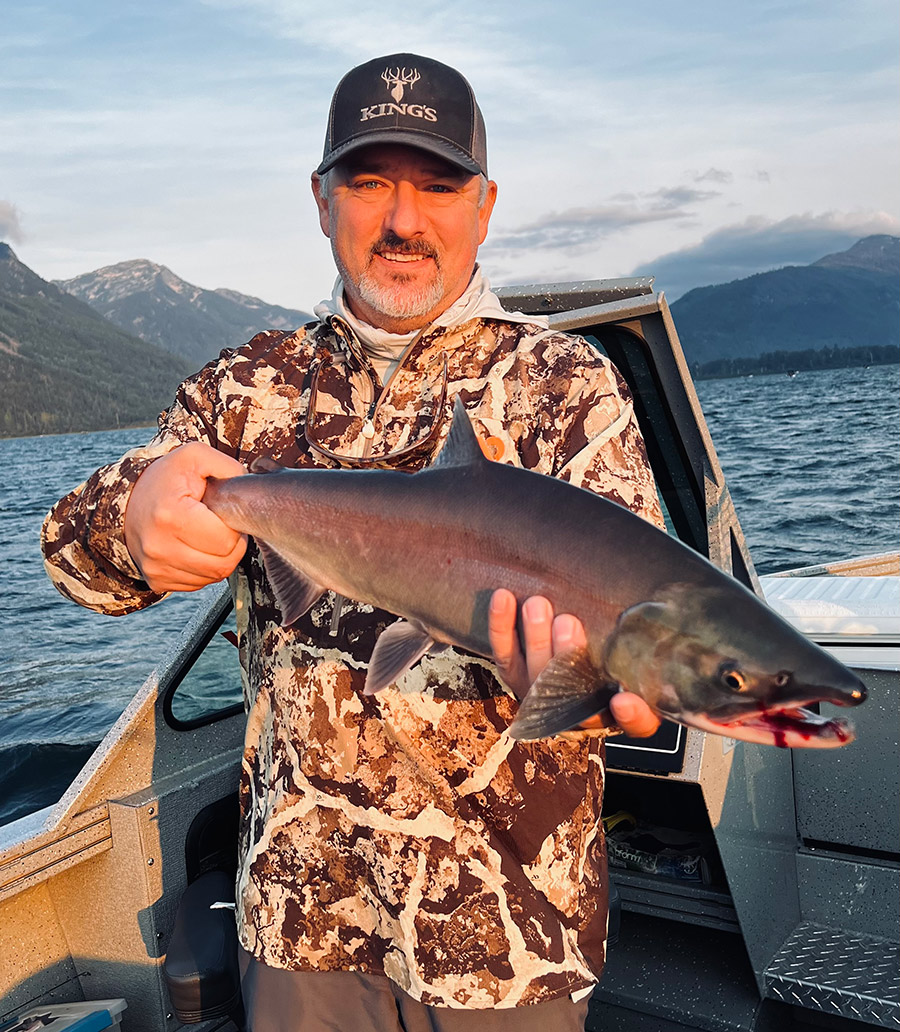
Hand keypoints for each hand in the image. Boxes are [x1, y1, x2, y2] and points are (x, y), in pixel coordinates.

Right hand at [124, 442, 247, 592]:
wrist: (127, 502)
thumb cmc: (165, 479)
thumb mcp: (194, 456)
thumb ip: (227, 465)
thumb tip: (246, 488)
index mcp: (170, 516)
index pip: (227, 541)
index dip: (234, 527)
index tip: (223, 514)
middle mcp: (159, 547)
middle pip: (223, 564)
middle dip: (232, 545)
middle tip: (221, 526)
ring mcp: (156, 567)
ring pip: (213, 577)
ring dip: (221, 558)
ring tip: (209, 536)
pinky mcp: (156, 581)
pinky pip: (198, 584)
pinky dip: (205, 569)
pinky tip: (197, 548)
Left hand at [488, 589, 660, 736]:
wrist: (585, 650)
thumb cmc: (621, 657)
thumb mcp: (648, 664)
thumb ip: (655, 666)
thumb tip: (644, 671)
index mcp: (620, 711)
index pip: (633, 724)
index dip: (630, 716)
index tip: (624, 699)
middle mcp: (579, 711)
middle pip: (571, 694)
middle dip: (567, 656)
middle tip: (568, 622)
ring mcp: (543, 695)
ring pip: (533, 674)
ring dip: (534, 638)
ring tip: (538, 605)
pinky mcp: (516, 675)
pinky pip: (504, 654)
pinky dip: (502, 626)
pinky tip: (503, 599)